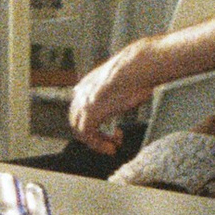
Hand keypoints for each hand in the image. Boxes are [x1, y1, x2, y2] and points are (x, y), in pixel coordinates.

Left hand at [68, 38, 165, 152]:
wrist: (138, 66)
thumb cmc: (138, 73)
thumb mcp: (123, 83)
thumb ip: (116, 90)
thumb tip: (127, 95)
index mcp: (87, 84)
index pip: (79, 109)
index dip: (92, 124)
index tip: (110, 131)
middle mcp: (82, 92)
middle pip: (76, 122)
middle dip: (93, 136)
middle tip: (111, 144)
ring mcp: (84, 102)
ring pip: (80, 131)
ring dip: (97, 143)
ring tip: (113, 148)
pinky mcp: (91, 112)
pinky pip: (87, 135)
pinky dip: (98, 145)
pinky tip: (112, 147)